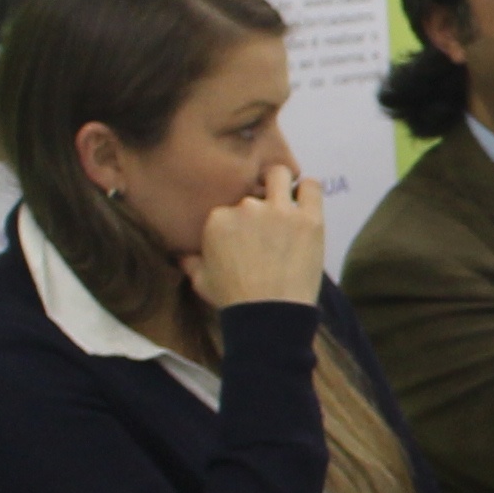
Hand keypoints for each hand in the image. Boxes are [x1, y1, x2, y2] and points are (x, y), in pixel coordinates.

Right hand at [188, 163, 326, 315]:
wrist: (269, 315)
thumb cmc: (234, 300)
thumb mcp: (201, 281)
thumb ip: (191, 262)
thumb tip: (182, 255)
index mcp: (218, 219)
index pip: (229, 207)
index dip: (240, 222)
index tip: (249, 238)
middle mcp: (245, 208)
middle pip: (254, 195)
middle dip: (260, 209)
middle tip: (270, 230)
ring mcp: (278, 211)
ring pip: (279, 177)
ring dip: (281, 188)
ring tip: (287, 206)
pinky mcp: (308, 219)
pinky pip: (311, 187)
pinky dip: (308, 191)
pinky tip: (305, 202)